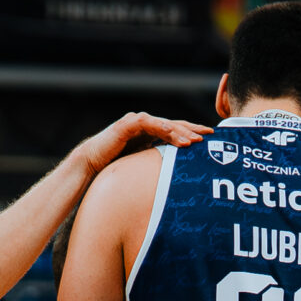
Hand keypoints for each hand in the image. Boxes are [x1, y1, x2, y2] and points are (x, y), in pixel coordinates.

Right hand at [73, 112, 211, 174]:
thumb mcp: (143, 165)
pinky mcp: (126, 124)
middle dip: (191, 129)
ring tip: (193, 140)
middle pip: (173, 125)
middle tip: (208, 135)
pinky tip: (171, 132)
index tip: (209, 138)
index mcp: (151, 132)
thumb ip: (158, 163)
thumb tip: (176, 177)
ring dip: (179, 131)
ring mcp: (136, 122)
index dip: (192, 133)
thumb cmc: (116, 166)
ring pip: (163, 123)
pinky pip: (147, 123)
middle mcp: (145, 124)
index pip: (175, 131)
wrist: (91, 163)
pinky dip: (160, 126)